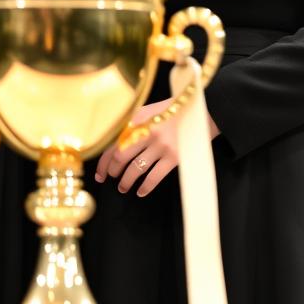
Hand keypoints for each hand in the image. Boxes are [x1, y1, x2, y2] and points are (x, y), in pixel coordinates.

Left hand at [93, 97, 219, 197]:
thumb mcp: (149, 112)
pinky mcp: (174, 157)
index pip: (113, 143)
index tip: (100, 173)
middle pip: (120, 156)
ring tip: (123, 187)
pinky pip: (154, 177)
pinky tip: (141, 191)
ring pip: (135, 169)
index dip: (104, 162)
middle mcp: (147, 131)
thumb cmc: (173, 112)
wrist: (202, 112)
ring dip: (126, 181)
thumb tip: (114, 148)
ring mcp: (161, 145)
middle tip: (112, 178)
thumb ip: (133, 127)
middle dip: (113, 171)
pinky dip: (145, 187)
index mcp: (137, 119)